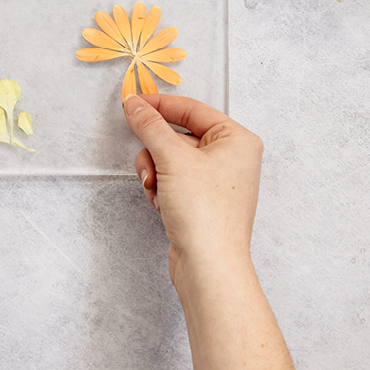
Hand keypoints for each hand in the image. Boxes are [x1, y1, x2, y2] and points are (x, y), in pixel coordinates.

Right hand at [123, 94, 263, 289]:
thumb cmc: (205, 213)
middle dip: (156, 152)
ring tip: (157, 190)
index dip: (159, 106)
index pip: (191, 109)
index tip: (132, 103)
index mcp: (237, 139)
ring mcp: (216, 181)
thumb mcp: (173, 158)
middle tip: (150, 165)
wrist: (208, 266)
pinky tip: (162, 205)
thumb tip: (135, 104)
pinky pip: (172, 181)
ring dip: (155, 173)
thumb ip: (150, 126)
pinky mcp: (202, 201)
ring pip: (170, 159)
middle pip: (178, 136)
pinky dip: (161, 189)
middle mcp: (231, 157)